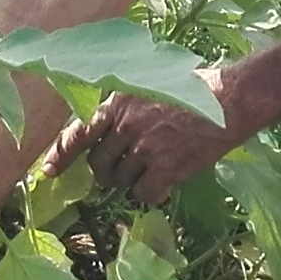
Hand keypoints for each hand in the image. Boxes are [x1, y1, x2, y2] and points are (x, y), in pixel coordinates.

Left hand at [48, 72, 252, 202]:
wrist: (232, 98)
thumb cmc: (196, 89)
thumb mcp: (150, 86)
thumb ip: (125, 108)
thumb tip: (106, 132)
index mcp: (118, 102)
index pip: (78, 132)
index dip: (61, 154)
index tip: (49, 173)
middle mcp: (125, 124)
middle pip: (98, 165)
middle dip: (108, 171)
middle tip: (126, 170)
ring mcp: (144, 147)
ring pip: (121, 182)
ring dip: (133, 181)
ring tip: (155, 168)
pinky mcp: (165, 166)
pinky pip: (144, 193)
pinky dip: (155, 192)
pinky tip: (169, 180)